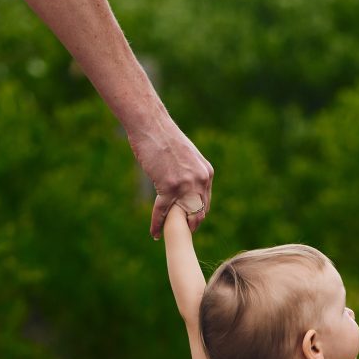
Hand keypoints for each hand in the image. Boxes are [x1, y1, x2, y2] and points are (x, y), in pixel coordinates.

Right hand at [127, 118, 213, 238]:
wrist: (151, 124)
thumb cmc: (164, 137)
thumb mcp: (187, 155)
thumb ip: (192, 172)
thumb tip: (188, 183)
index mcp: (207, 173)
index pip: (206, 201)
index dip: (198, 213)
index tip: (192, 221)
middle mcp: (200, 180)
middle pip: (199, 211)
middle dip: (192, 224)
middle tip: (184, 233)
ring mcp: (186, 184)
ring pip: (183, 214)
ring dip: (176, 226)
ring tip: (170, 234)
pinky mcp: (169, 186)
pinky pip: (163, 211)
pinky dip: (157, 223)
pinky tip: (154, 233)